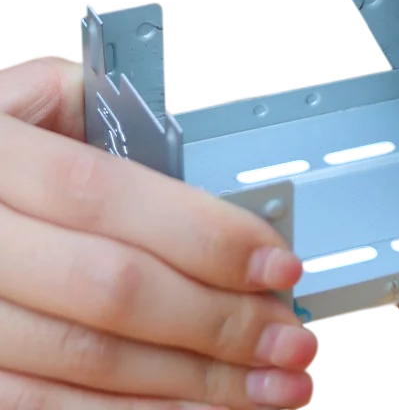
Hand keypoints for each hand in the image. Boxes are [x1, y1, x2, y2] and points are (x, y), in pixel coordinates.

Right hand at [0, 58, 315, 409]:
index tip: (278, 265)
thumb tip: (212, 171)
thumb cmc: (8, 144)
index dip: (202, 235)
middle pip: (108, 291)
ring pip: (84, 363)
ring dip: (194, 385)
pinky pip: (48, 409)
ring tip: (273, 389)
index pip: (106, 197)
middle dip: (218, 321)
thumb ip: (116, 117)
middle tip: (291, 340)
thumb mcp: (44, 100)